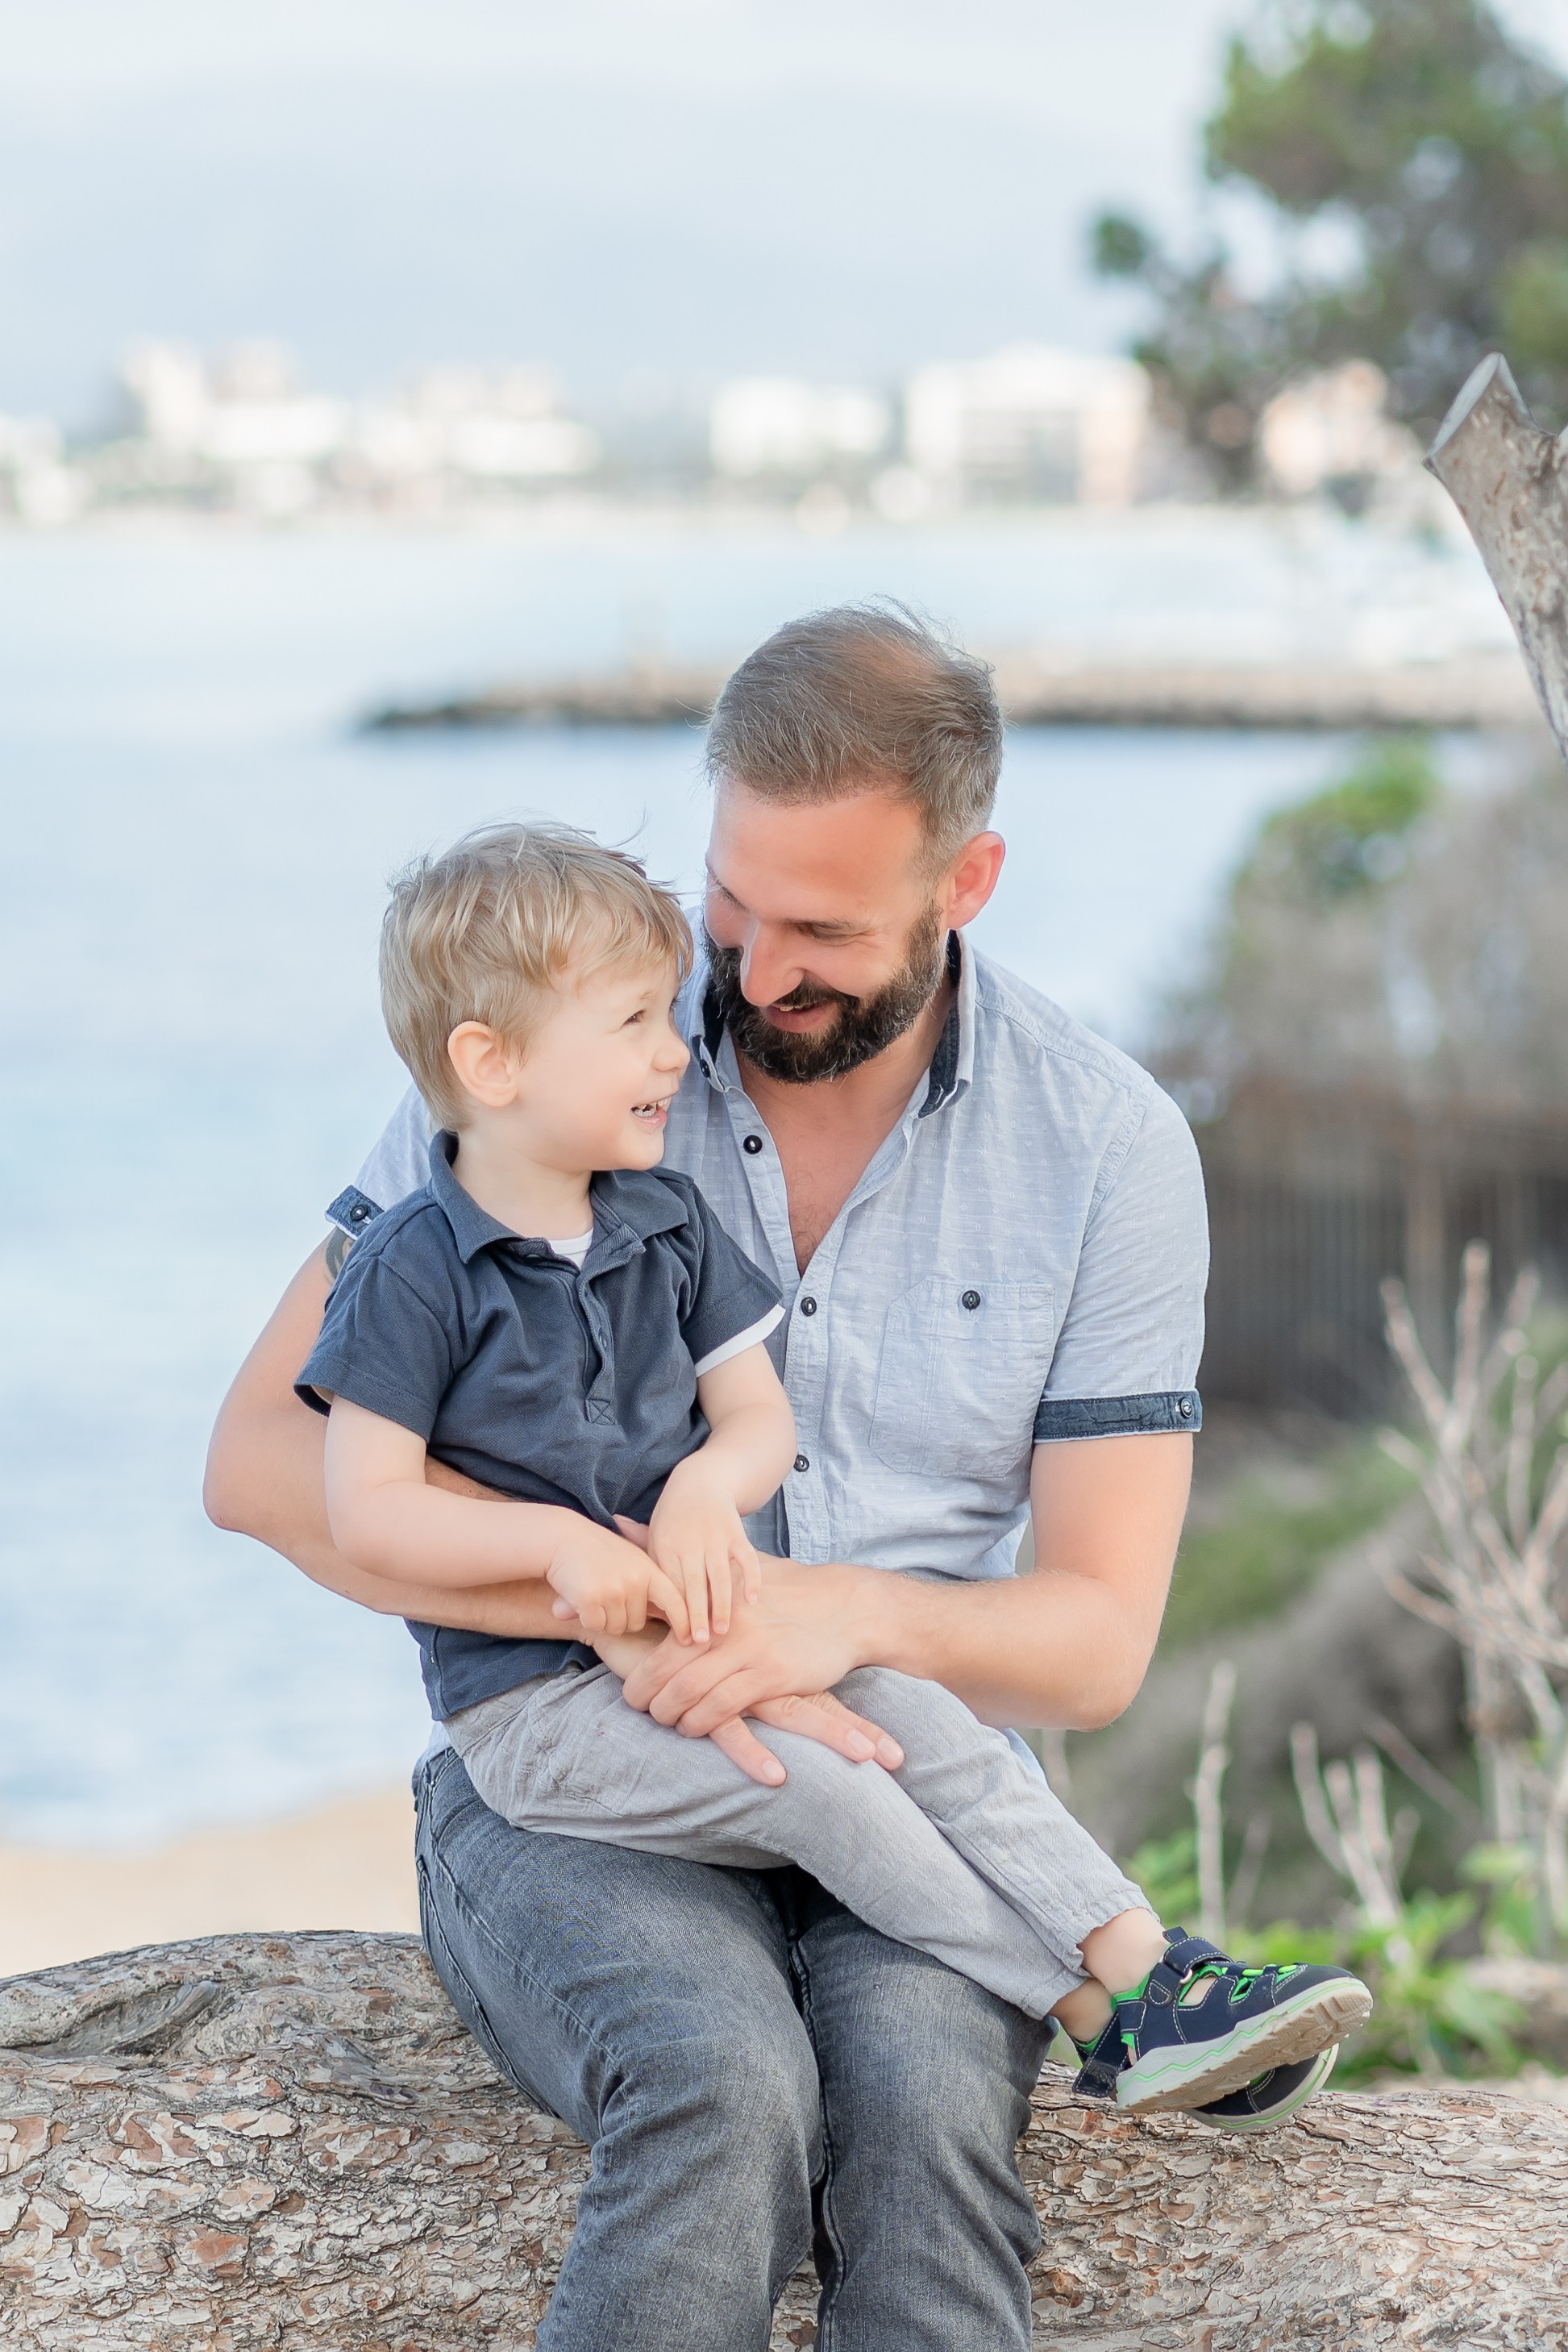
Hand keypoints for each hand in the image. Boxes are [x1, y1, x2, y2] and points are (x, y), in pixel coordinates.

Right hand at [545, 1517, 691, 1641]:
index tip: (690, 1641)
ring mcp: (613, 1590)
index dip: (684, 1623)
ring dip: (604, 1619)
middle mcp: (634, 1581)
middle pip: (637, 1622)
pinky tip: (580, 1599)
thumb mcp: (631, 1560)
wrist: (562, 1538)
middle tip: (607, 1596)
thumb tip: (673, 1617)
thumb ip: (648, 1584)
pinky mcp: (591, 1599)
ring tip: (594, 1594)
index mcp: (648, 1570)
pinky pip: (595, 1625)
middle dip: (622, 1618)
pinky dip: (587, 1619)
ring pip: (616, 1627)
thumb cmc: (598, 1551)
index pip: (675, 1602)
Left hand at [618, 1558, 904, 1763]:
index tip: (630, 1684)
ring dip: (670, 1713)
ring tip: (665, 1719)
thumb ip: (687, 1565)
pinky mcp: (772, 1674)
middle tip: (639, 1707)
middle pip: (666, 1668)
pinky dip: (702, 1721)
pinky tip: (695, 1726)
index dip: (638, 1666)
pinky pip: (723, 1705)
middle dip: (645, 1694)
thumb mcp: (740, 1570)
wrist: (847, 1607)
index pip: (661, 1636)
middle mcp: (726, 1625)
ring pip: (689, 1690)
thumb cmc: (791, 1591)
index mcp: (716, 1602)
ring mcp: (749, 1650)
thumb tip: (625, 1525)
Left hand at [645, 1459, 760, 1644]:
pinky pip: (747, 1558)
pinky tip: (752, 1600)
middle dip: (697, 1614)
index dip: (675, 1612)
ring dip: (722, 1604)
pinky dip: (752, 1578)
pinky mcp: (737, 1533)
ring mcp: (715, 1537)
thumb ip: (647, 1571)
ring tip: (723, 1631)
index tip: (677, 1638)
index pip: (671, 1586)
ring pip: (720, 1576)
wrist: (701, 1482)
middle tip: (698, 1642)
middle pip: (694, 1585)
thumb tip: (631, 1598)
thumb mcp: (653, 1536)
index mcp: (666, 1547)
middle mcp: (690, 1543)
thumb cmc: (673, 1518)